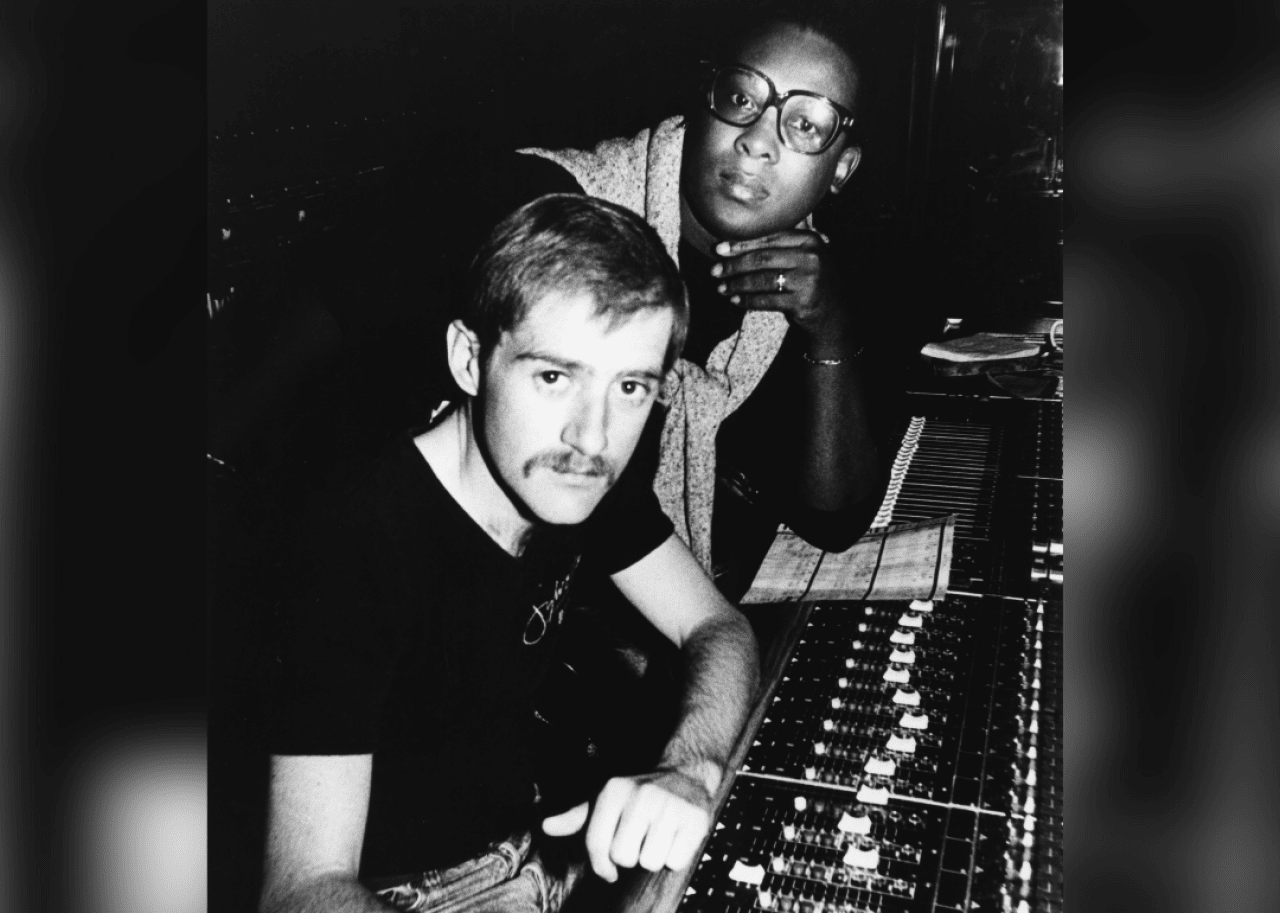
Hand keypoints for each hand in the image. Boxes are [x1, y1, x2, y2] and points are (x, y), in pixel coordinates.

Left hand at [541, 767, 714, 881]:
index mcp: (614, 790)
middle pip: (623, 857)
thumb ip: (577, 817)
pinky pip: (675, 862)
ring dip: (653, 857)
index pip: (597, 844)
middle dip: (631, 856)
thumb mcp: (607, 799)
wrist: (687, 772)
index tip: (608, 871)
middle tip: (640, 840)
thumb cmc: (638, 793)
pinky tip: (675, 838)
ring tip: (658, 837)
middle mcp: (641, 795)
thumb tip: (546, 827)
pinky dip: (675, 858)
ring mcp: (670, 807)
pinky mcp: (695, 820)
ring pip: (650, 862)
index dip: (600, 865)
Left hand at [711, 230, 850, 343]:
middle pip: (763, 259)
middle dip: (734, 265)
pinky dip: (748, 300)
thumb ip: (784, 242)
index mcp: (810, 240)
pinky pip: (767, 300)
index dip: (741, 244)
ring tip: (722, 287)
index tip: (719, 249)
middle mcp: (811, 257)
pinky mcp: (802, 303)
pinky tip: (735, 300)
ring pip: (762, 280)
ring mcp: (808, 281)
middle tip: (715, 270)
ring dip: (737, 284)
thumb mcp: (807, 255)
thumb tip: (739, 239)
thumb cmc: (813, 280)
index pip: (769, 238)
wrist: (834, 313)